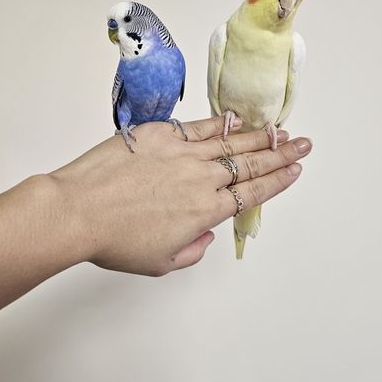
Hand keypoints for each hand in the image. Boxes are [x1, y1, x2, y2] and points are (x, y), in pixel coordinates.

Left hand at [49, 115, 311, 275]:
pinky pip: (199, 127)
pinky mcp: (161, 135)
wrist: (78, 210)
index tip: (295, 170)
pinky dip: (221, 123)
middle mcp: (201, 179)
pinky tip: (237, 119)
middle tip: (302, 144)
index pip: (253, 193)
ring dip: (259, 137)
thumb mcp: (160, 262)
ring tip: (280, 130)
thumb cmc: (114, 240)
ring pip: (231, 142)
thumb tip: (205, 234)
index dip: (278, 181)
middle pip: (250, 164)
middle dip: (281, 154)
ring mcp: (182, 153)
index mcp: (205, 211)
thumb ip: (192, 250)